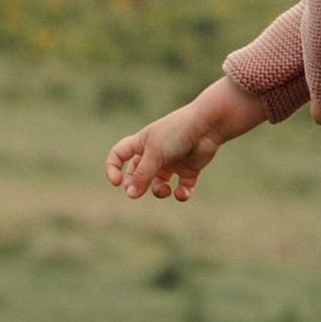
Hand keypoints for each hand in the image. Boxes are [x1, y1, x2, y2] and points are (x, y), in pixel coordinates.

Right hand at [106, 78, 266, 199]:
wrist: (207, 126)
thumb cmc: (176, 133)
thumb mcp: (155, 154)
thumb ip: (142, 175)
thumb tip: (130, 195)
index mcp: (142, 143)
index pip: (119, 154)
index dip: (113, 168)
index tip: (116, 183)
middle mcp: (156, 153)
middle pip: (137, 174)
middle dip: (137, 185)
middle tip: (139, 192)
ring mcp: (172, 162)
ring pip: (159, 184)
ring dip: (159, 192)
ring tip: (166, 190)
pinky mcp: (189, 170)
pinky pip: (181, 188)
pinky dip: (181, 194)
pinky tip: (181, 192)